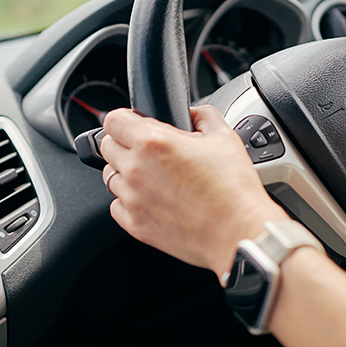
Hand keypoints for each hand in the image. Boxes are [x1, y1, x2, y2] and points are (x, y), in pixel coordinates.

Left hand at [99, 105, 288, 277]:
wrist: (238, 233)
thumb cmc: (233, 189)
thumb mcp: (224, 137)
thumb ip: (202, 115)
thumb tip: (193, 113)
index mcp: (152, 142)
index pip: (113, 120)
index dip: (126, 119)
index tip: (136, 124)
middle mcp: (135, 170)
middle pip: (107, 147)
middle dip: (125, 144)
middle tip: (151, 152)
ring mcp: (133, 200)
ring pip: (111, 177)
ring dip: (127, 173)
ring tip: (156, 178)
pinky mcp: (135, 225)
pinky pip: (117, 206)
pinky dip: (130, 202)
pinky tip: (154, 200)